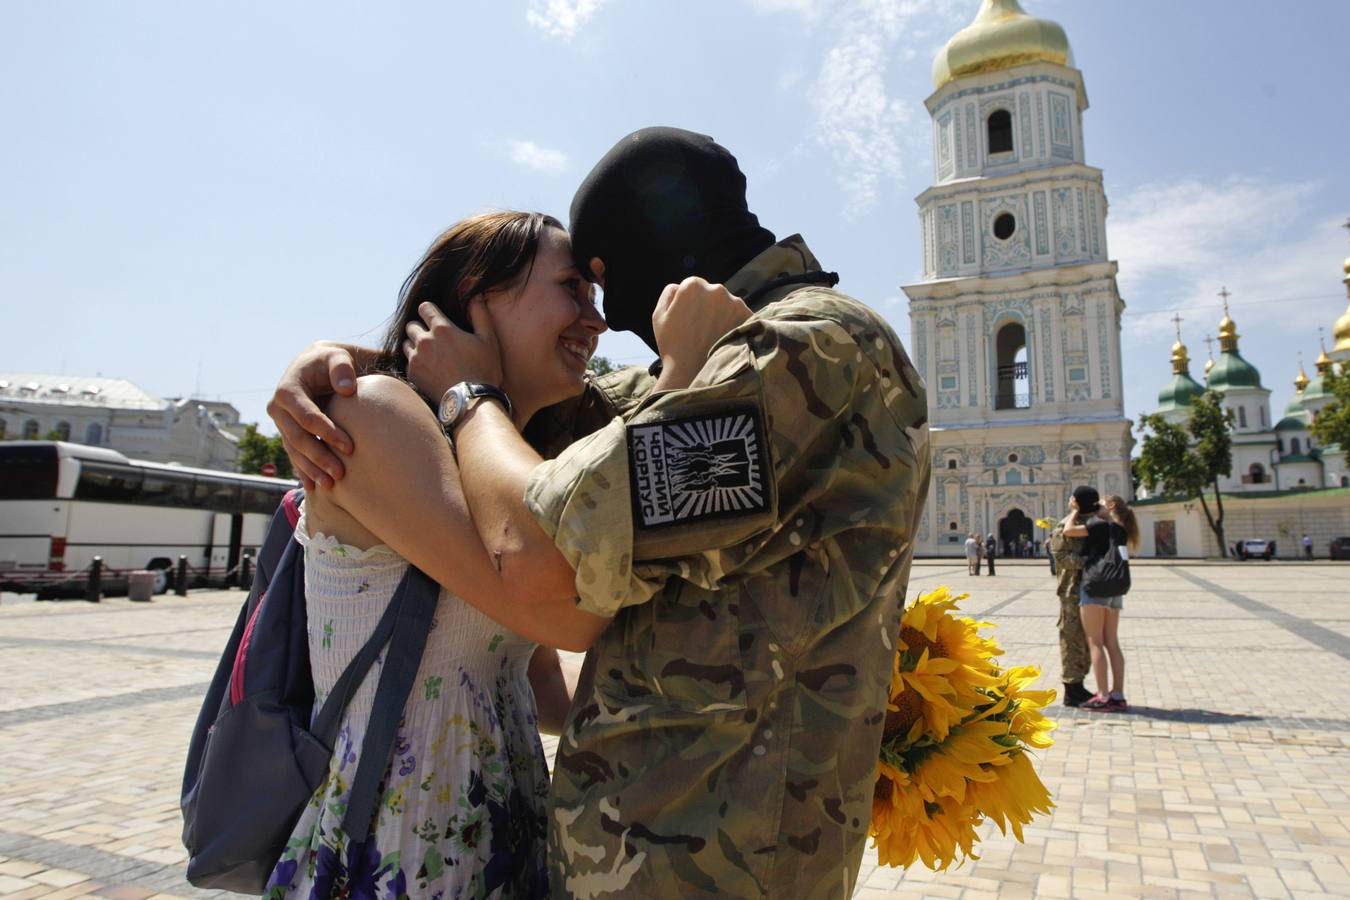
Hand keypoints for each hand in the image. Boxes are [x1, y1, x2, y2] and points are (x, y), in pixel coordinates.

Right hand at [266, 341, 357, 490]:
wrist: (319, 367)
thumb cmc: (331, 361)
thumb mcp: (337, 357)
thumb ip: (342, 367)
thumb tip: (345, 389)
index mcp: (287, 390)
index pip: (306, 416)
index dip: (326, 433)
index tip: (350, 446)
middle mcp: (278, 409)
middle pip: (298, 438)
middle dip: (319, 457)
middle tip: (341, 473)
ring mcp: (281, 423)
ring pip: (294, 451)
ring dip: (311, 469)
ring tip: (332, 484)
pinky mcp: (287, 433)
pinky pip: (293, 455)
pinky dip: (304, 471)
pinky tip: (314, 486)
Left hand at [405, 300, 504, 400]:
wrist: (470, 401)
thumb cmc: (483, 369)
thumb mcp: (488, 339)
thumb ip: (479, 314)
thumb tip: (475, 296)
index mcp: (442, 328)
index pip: (424, 308)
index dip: (429, 311)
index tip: (435, 318)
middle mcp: (424, 340)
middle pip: (411, 325)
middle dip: (420, 328)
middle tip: (433, 339)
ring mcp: (416, 358)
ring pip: (406, 343)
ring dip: (415, 345)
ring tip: (430, 354)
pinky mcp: (412, 374)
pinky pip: (407, 362)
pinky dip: (415, 363)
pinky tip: (429, 370)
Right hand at [652, 277, 751, 391]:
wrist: (694, 374)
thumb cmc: (673, 346)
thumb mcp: (659, 316)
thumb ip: (669, 294)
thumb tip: (679, 286)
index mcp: (693, 286)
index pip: (693, 286)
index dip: (690, 303)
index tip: (689, 320)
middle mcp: (717, 289)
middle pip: (713, 293)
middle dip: (708, 307)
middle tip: (702, 330)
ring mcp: (736, 303)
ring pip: (729, 305)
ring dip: (723, 315)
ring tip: (714, 337)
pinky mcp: (749, 317)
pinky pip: (742, 317)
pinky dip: (736, 326)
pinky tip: (726, 340)